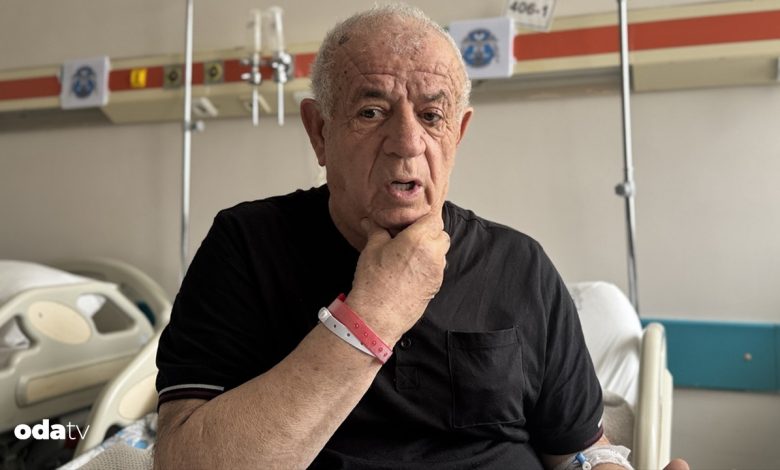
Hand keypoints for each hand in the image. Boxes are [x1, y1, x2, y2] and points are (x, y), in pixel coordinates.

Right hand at [347, 203, 449, 345]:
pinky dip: (429, 265)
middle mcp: (433, 254)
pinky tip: (411, 270)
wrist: (377, 316)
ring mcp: (437, 271)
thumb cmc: (374, 282)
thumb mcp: (372, 249)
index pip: (433, 218)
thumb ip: (376, 230)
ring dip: (430, 249)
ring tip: (409, 254)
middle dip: (428, 233)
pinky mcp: (436, 286)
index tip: (411, 221)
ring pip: (441, 252)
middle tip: (409, 237)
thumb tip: (370, 221)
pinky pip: (437, 268)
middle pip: (440, 234)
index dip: (422, 218)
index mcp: (419, 239)